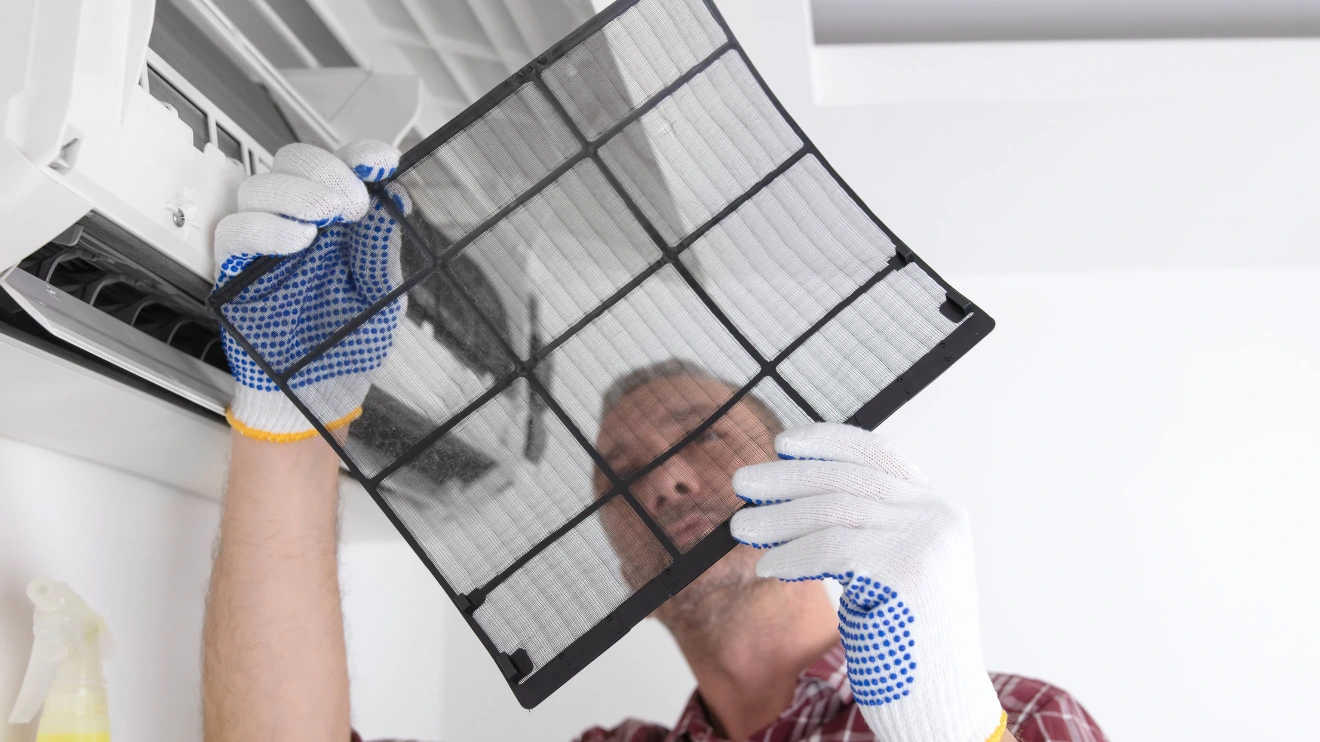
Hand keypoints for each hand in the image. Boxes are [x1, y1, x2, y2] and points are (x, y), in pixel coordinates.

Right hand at [212, 140, 408, 441]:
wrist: (321, 395)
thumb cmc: (348, 345)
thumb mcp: (381, 294)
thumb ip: (382, 246)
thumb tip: (393, 194)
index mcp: (338, 224)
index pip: (340, 167)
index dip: (358, 155)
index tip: (382, 160)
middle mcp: (299, 224)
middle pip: (292, 162)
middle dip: (324, 170)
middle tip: (351, 203)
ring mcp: (265, 244)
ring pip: (260, 187)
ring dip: (296, 193)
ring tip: (326, 218)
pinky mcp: (236, 270)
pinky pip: (235, 230)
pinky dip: (266, 228)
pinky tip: (298, 241)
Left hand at [730, 423, 1006, 741]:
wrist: (941, 702)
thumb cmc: (908, 643)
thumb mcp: (897, 568)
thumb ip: (866, 527)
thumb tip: (794, 493)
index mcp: (939, 510)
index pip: (878, 455)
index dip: (828, 442)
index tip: (782, 444)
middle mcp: (937, 517)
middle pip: (846, 480)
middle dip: (787, 478)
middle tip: (742, 482)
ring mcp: (925, 541)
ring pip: (831, 511)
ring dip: (777, 518)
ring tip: (740, 528)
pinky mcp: (904, 570)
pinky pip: (828, 550)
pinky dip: (790, 555)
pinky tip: (767, 566)